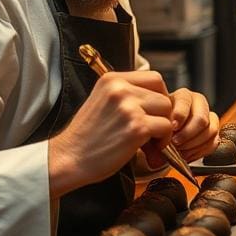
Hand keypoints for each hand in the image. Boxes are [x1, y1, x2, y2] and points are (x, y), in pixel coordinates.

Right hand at [48, 70, 171, 197]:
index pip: (154, 78)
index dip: (160, 95)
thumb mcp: (102, 102)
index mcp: (112, 79)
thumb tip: (161, 99)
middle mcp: (120, 89)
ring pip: (167, 109)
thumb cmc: (87, 136)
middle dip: (163, 113)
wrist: (69, 158)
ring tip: (150, 141)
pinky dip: (163, 140)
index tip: (154, 112)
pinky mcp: (137, 127)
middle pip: (163, 94)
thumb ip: (127, 95)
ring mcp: (129, 107)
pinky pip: (166, 127)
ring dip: (164, 127)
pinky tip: (150, 149)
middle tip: (154, 130)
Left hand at [148, 88, 218, 165]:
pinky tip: (187, 154)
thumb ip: (157, 125)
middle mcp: (198, 104)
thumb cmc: (157, 125)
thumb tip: (164, 138)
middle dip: (188, 134)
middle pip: (201, 119)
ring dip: (194, 145)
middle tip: (176, 143)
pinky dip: (200, 152)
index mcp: (183, 96)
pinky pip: (213, 143)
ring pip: (210, 131)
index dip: (180, 116)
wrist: (162, 134)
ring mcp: (208, 117)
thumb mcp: (154, 121)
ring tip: (180, 151)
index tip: (172, 128)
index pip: (185, 102)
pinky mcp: (213, 132)